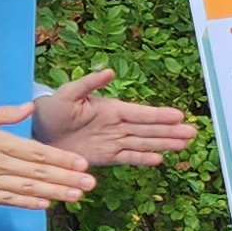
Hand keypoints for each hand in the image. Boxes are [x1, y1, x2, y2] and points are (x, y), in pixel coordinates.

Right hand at [0, 104, 97, 207]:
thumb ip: (2, 114)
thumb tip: (29, 107)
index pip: (36, 151)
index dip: (62, 158)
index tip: (82, 163)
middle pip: (38, 172)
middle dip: (67, 178)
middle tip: (91, 183)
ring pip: (27, 188)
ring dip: (54, 192)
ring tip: (77, 195)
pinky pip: (8, 200)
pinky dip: (28, 203)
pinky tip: (46, 204)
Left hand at [34, 69, 197, 168]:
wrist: (38, 131)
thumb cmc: (51, 108)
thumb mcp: (67, 93)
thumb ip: (88, 83)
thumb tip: (109, 71)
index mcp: (110, 108)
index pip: (140, 113)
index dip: (159, 115)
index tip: (179, 116)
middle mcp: (116, 125)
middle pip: (148, 129)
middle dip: (170, 131)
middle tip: (192, 133)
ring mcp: (112, 141)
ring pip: (143, 143)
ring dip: (163, 144)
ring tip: (184, 145)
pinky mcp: (105, 156)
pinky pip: (128, 157)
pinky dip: (142, 158)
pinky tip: (159, 159)